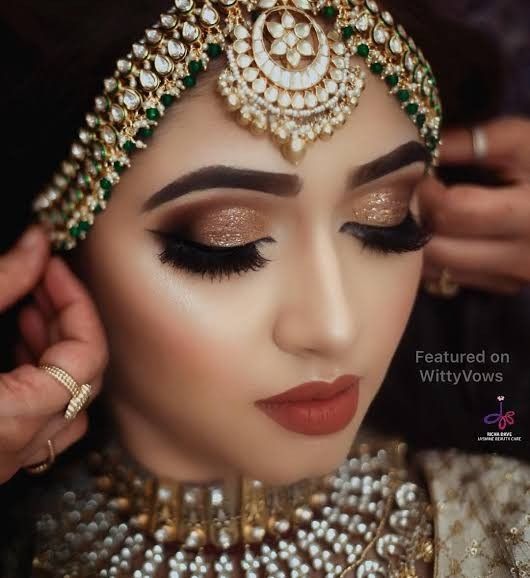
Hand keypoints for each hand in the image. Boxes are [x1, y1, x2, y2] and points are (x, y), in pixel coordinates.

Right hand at [0, 225, 107, 481]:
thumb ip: (1, 282)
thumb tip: (37, 241)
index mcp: (9, 420)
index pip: (86, 357)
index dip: (77, 305)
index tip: (55, 267)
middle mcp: (17, 448)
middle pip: (83, 378)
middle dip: (69, 320)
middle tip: (43, 280)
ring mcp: (7, 460)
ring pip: (68, 402)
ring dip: (57, 349)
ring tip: (30, 307)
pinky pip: (44, 418)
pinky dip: (40, 377)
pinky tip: (18, 346)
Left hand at [419, 117, 529, 294]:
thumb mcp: (527, 143)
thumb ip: (478, 141)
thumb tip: (426, 146)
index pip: (456, 210)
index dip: (428, 191)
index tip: (420, 175)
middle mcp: (523, 255)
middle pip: (440, 246)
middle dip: (416, 220)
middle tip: (409, 196)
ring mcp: (514, 277)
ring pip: (439, 269)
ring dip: (417, 243)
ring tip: (418, 213)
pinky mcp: (506, 287)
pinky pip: (451, 279)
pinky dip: (432, 259)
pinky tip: (433, 234)